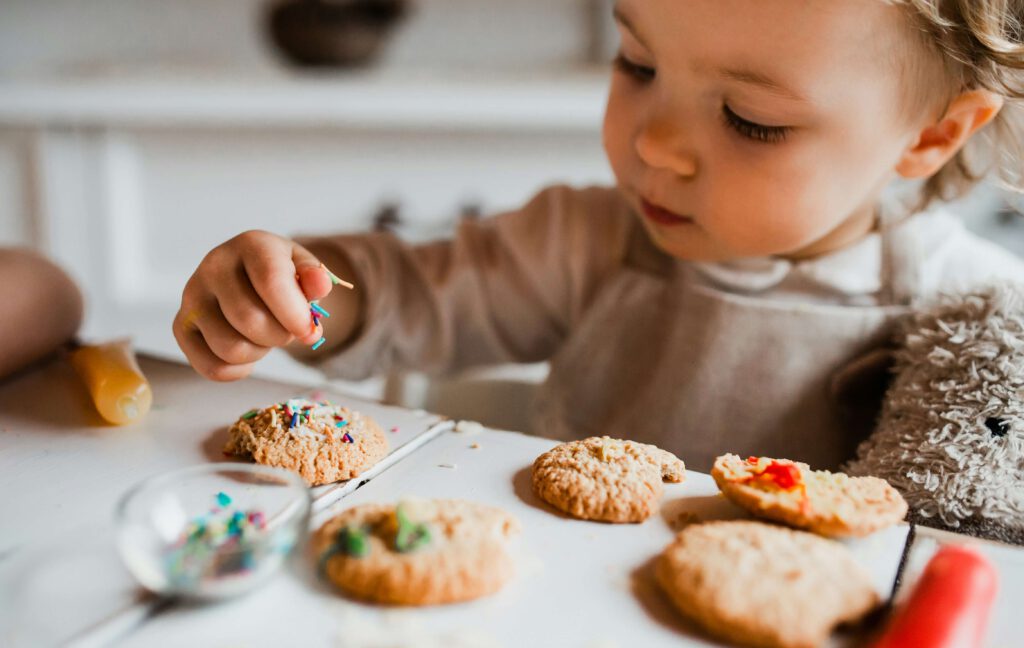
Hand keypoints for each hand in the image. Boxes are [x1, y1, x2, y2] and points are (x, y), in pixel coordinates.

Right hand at [173, 230, 331, 380]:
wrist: (251, 277)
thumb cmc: (283, 275)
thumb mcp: (305, 268)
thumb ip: (316, 277)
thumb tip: (319, 286)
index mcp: (251, 245)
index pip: (271, 283)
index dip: (295, 315)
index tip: (309, 330)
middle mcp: (214, 266)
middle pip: (250, 321)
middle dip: (280, 336)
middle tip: (285, 329)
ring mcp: (192, 296)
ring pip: (230, 348)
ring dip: (258, 352)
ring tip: (264, 335)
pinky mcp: (181, 325)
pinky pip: (211, 367)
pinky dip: (238, 370)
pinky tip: (247, 352)